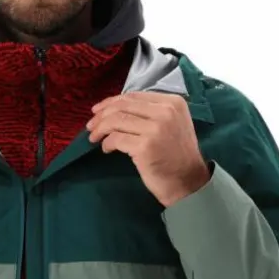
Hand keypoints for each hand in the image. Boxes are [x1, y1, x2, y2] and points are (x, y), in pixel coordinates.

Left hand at [86, 92, 210, 207]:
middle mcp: (165, 112)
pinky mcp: (145, 146)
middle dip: (101, 115)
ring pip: (116, 120)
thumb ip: (151, 112)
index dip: (111, 102)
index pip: (133, 96)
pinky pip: (116, 139)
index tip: (98, 111)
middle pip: (122, 106)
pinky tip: (107, 149)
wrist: (188, 182)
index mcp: (173, 103)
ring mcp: (156, 129)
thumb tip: (116, 108)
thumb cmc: (177, 155)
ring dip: (100, 128)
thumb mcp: (173, 124)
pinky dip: (107, 143)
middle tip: (91, 126)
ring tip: (94, 137)